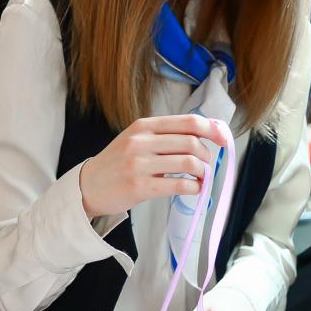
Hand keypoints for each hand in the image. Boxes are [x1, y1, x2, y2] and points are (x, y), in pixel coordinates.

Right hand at [77, 115, 225, 219]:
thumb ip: (164, 135)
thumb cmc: (116, 164)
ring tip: (199, 178)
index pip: (188, 122)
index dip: (212, 130)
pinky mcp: (139, 187)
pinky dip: (193, 187)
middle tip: (205, 164)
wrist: (87, 186)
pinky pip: (178, 185)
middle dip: (206, 154)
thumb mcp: (136, 139)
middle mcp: (141, 142)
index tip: (223, 139)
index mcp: (144, 126)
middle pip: (191, 142)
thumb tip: (204, 135)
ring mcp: (139, 164)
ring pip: (188, 162)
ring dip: (202, 172)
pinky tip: (193, 189)